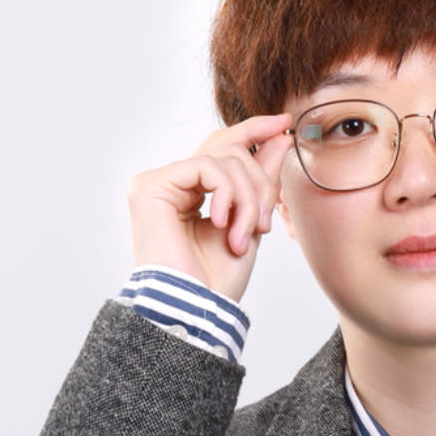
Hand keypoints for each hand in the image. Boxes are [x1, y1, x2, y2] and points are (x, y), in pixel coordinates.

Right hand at [126, 113, 292, 303]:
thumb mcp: (250, 223)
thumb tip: (278, 137)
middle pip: (227, 150)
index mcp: (187, 193)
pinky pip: (207, 167)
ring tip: (245, 236)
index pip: (221, 149)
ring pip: (222, 159)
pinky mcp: (151, 186)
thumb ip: (259, 180)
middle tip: (265, 221)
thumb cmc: (217, 282)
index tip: (284, 124)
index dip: (254, 131)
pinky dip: (228, 195)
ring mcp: (157, 183)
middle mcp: (168, 184)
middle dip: (258, 181)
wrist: (198, 312)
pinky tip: (224, 225)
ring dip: (247, 198)